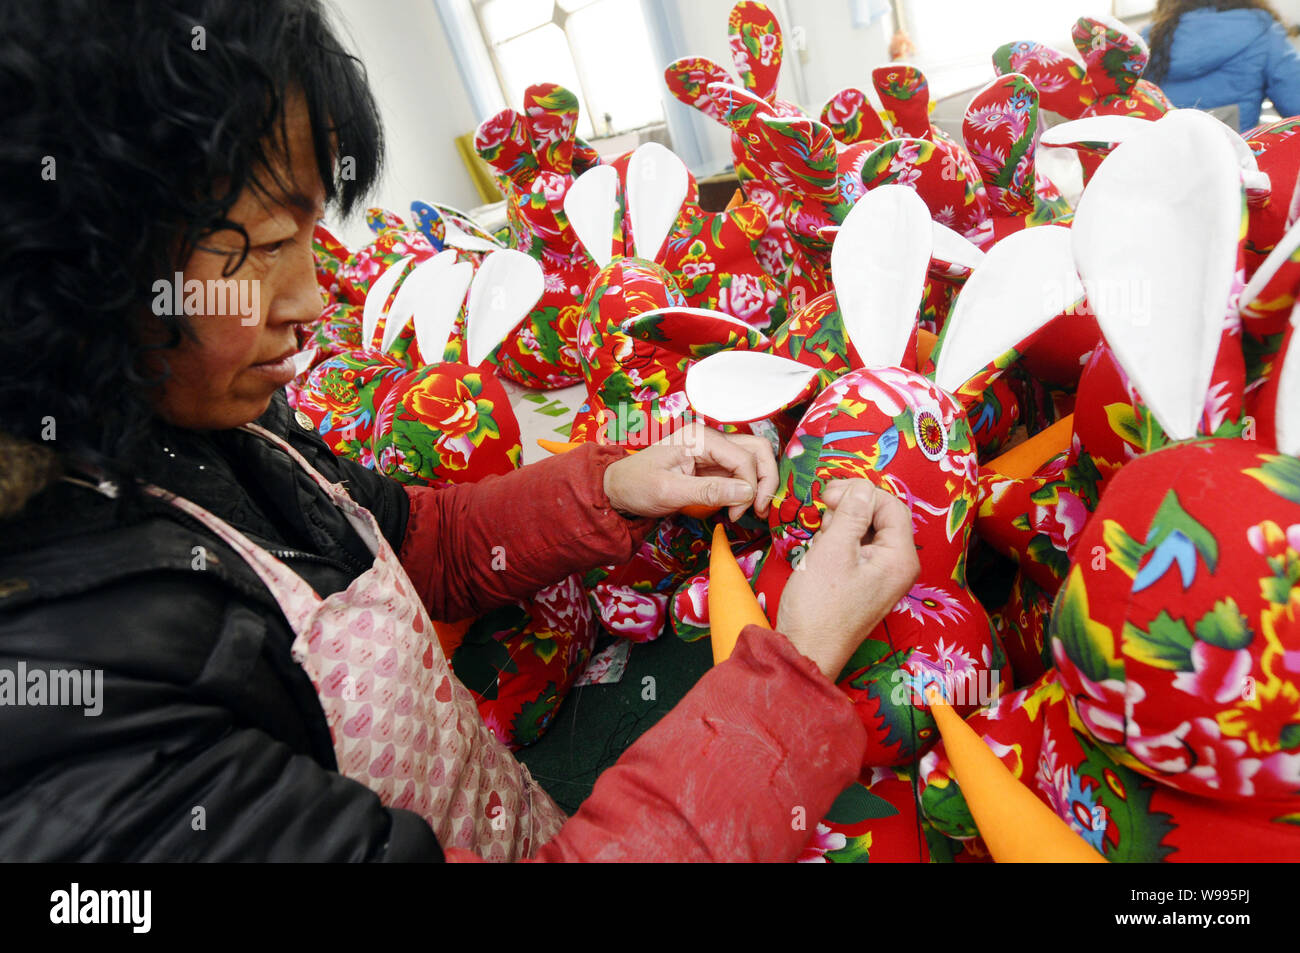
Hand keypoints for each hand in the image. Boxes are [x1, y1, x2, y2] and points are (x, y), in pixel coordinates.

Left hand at [602, 422, 778, 521]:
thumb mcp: (669, 491)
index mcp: (700, 438)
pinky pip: (741, 471)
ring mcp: (713, 450)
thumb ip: (709, 491)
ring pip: (754, 458)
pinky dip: (748, 487)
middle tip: (759, 510)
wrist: (618, 488)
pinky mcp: (713, 464)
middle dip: (765, 480)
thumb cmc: (637, 485)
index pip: (744, 457)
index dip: (750, 487)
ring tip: (752, 509)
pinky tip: (739, 506)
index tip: (737, 514)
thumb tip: (747, 492)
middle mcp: (711, 439)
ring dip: (760, 482)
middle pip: (758, 450)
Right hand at [775, 480, 919, 679]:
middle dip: (851, 507)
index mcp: (900, 558)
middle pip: (882, 518)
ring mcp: (883, 578)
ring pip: (867, 533)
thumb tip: (861, 488)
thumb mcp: (833, 550)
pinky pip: (858, 552)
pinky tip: (822, 551)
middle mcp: (898, 567)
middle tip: (822, 508)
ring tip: (820, 537)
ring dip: (842, 525)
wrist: (805, 651)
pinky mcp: (866, 585)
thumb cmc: (818, 606)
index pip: (891, 505)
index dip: (860, 493)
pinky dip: (840, 543)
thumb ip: (851, 513)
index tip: (828, 494)